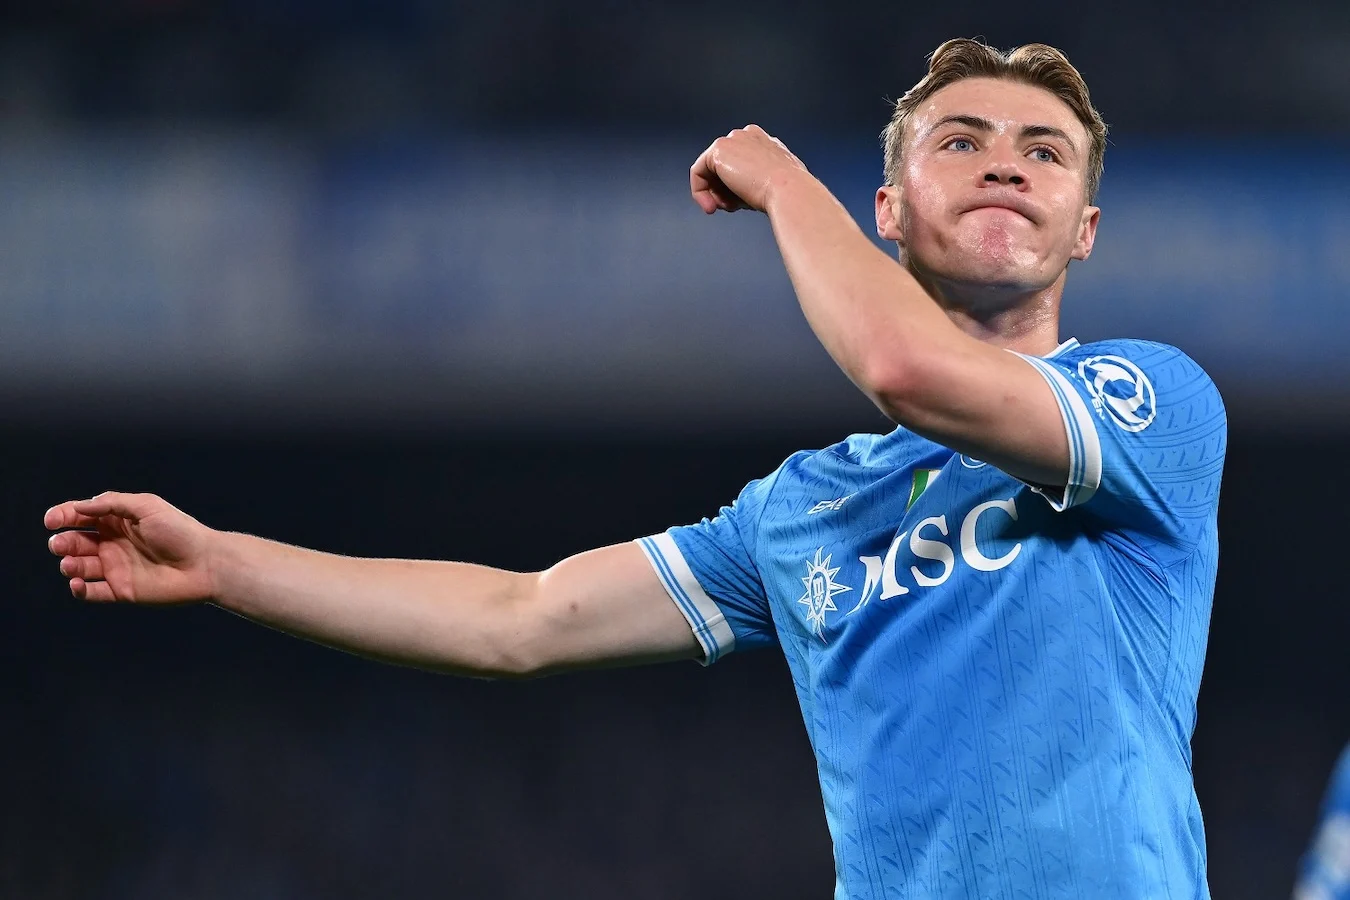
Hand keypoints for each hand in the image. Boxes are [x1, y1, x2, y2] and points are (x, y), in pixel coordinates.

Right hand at [45, 492, 216, 603]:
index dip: (63, 516)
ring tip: (70, 563)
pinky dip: (79, 589)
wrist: (205, 564)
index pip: (81, 517)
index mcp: (118, 521)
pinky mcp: (122, 590)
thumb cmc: (180, 531)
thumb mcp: (147, 506)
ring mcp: (116, 568)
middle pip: (75, 542)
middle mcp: (113, 544)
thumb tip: (80, 506)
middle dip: (62, 542)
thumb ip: (112, 503)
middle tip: (60, 544)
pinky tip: (77, 583)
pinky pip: (92, 592)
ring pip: (79, 567)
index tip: (52, 520)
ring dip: (69, 565)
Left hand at [689, 124, 811, 214]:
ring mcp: (733, 140)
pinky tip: (711, 206)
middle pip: (723, 167)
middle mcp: (747, 136)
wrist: (789, 191)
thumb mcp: (775, 183)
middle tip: (732, 207)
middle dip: (724, 190)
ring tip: (728, 207)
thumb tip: (745, 193)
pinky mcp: (718, 150)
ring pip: (710, 171)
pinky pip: (697, 173)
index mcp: (764, 142)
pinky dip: (700, 192)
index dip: (735, 188)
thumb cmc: (788, 192)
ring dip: (715, 194)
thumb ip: (757, 181)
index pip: (740, 164)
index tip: (740, 205)